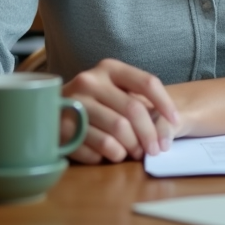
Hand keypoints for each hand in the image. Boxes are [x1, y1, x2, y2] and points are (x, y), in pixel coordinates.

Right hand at [60, 58, 180, 163]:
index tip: (176, 122)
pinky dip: (106, 157)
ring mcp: (73, 102)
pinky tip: (107, 155)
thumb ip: (139, 101)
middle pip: (133, 110)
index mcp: (109, 68)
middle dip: (149, 134)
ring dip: (130, 148)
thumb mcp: (115, 91)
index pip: (147, 82)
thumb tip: (168, 128)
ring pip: (116, 132)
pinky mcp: (60, 127)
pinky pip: (95, 149)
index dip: (165, 104)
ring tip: (133, 154)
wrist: (48, 109)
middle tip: (155, 150)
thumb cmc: (94, 102)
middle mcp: (90, 80)